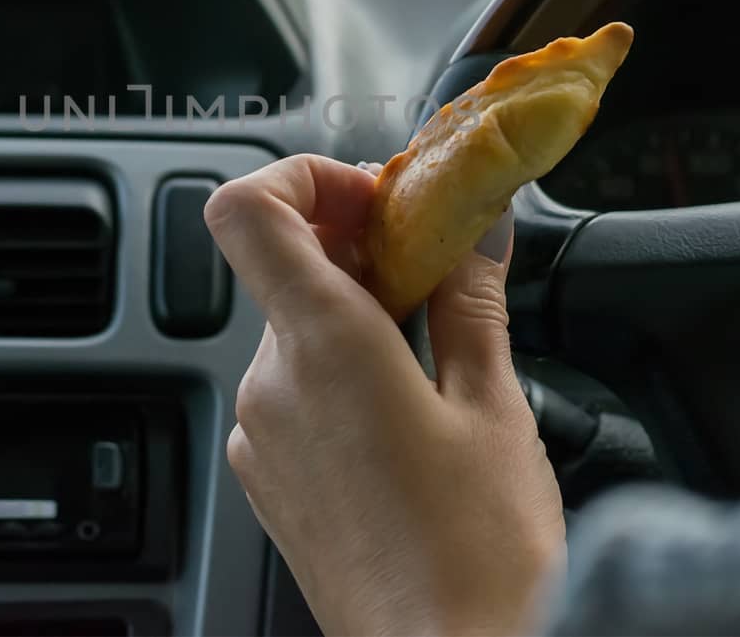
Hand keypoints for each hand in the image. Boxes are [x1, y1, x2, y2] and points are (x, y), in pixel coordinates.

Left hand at [205, 154, 565, 636]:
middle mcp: (269, 387)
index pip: (246, 209)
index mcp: (321, 348)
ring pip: (291, 332)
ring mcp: (260, 438)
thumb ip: (471, 301)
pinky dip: (338, 373)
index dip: (303, 178)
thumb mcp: (494, 408)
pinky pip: (291, 392)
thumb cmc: (477, 560)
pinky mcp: (268, 481)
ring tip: (433, 348)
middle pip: (281, 267)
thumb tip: (476, 232)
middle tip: (434, 268)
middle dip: (356, 250)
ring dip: (353, 315)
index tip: (374, 197)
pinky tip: (405, 410)